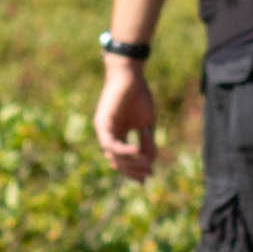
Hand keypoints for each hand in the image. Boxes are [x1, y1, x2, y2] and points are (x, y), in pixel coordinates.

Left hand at [94, 55, 162, 181]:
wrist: (130, 75)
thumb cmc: (139, 96)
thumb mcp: (147, 124)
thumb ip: (147, 142)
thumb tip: (150, 161)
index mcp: (119, 135)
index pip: (124, 160)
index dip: (135, 170)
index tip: (149, 176)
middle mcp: (109, 135)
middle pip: (118, 162)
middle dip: (134, 170)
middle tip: (148, 173)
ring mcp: (104, 130)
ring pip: (113, 156)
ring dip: (130, 163)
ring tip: (146, 163)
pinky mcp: (102, 124)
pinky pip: (110, 144)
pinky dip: (123, 150)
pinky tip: (137, 151)